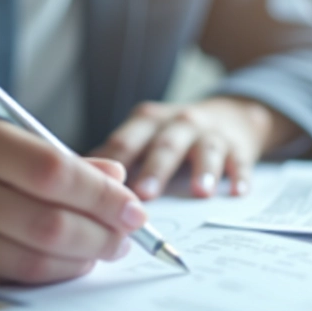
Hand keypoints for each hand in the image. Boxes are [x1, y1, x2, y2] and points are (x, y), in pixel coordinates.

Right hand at [0, 113, 147, 288]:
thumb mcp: (12, 138)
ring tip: (104, 247)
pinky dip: (53, 271)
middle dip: (99, 233)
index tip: (132, 208)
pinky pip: (13, 277)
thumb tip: (118, 184)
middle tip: (126, 234)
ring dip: (82, 258)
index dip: (100, 194)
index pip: (50, 171)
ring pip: (32, 259)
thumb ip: (65, 159)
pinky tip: (70, 259)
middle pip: (46, 223)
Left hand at [90, 97, 299, 199]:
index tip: (99, 189)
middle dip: (155, 168)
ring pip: (205, 150)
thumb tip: (71, 189)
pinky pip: (240, 161)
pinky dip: (239, 176)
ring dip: (203, 170)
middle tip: (144, 195)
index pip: (126, 142)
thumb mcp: (145, 136)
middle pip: (165, 145)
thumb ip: (117, 158)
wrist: (231, 115)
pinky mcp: (238, 147)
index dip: (113, 165)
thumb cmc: (174, 135)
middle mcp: (178, 123)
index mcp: (147, 122)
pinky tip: (238, 191)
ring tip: (199, 192)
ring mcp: (210, 133)